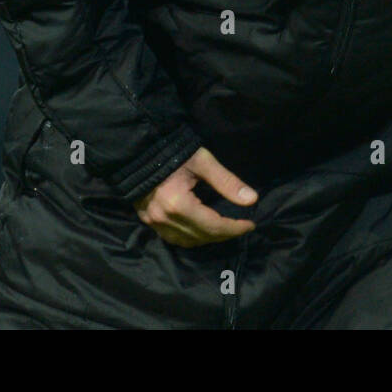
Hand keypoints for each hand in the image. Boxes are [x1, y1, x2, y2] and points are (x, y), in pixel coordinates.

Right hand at [133, 146, 257, 246]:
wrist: (139, 150)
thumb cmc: (173, 152)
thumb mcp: (203, 162)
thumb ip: (227, 182)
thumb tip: (252, 199)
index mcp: (178, 204)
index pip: (213, 226)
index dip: (235, 228)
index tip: (251, 224)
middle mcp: (164, 218)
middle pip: (202, 236)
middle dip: (225, 234)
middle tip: (241, 226)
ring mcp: (153, 222)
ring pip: (187, 241)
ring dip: (209, 238)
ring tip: (225, 229)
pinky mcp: (147, 220)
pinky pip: (173, 238)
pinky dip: (191, 238)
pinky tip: (202, 231)